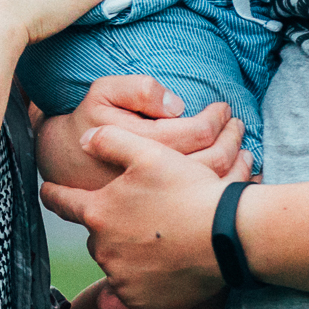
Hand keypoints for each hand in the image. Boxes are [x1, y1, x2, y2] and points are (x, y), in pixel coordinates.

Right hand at [36, 77, 246, 190]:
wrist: (64, 163)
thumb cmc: (90, 122)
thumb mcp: (103, 93)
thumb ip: (138, 90)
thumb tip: (177, 105)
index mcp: (141, 147)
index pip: (195, 132)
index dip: (215, 119)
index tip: (222, 109)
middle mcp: (151, 181)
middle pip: (211, 161)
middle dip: (233, 140)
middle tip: (237, 125)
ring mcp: (157, 204)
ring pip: (213, 185)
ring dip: (237, 164)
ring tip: (243, 148)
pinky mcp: (161, 218)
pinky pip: (205, 207)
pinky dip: (228, 189)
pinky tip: (237, 176)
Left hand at [41, 125, 246, 308]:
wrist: (226, 236)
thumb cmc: (189, 191)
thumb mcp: (149, 153)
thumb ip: (109, 141)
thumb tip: (82, 139)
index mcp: (99, 212)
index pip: (61, 201)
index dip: (52, 193)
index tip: (47, 192)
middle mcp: (103, 248)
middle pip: (93, 234)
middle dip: (106, 225)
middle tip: (136, 217)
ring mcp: (120, 280)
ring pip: (110, 264)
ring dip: (121, 255)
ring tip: (152, 245)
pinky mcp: (140, 305)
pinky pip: (118, 304)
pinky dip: (121, 298)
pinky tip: (131, 290)